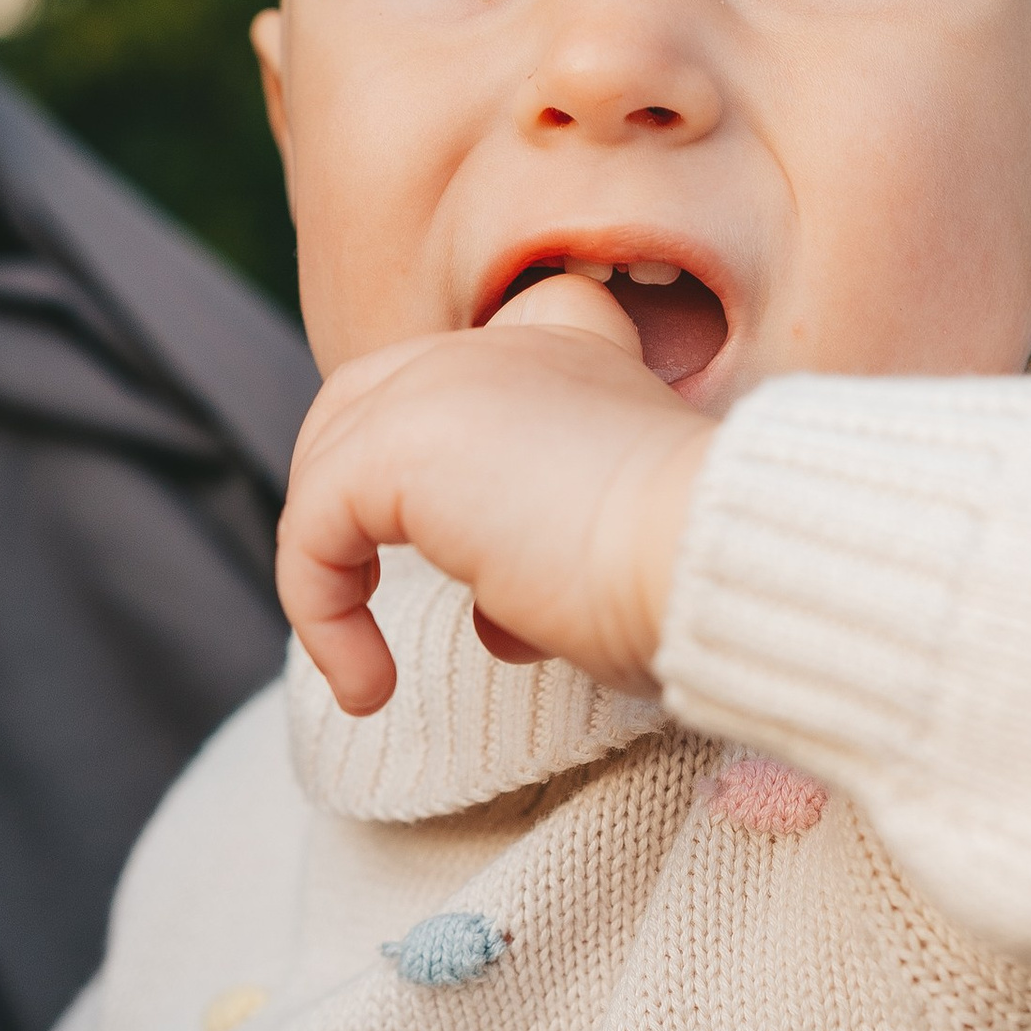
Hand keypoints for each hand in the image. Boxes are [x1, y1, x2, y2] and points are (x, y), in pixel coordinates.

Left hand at [277, 274, 713, 715]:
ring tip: (363, 666)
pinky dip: (322, 613)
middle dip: (352, 501)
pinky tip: (370, 687)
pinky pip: (313, 526)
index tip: (464, 552)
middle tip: (367, 602)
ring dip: (329, 568)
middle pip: (370, 400)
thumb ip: (538, 555)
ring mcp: (450, 379)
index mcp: (575, 347)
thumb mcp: (614, 550)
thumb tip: (495, 620)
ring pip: (330, 460)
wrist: (718, 552)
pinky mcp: (401, 443)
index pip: (471, 365)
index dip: (434, 451)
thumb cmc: (700, 574)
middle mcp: (507, 343)